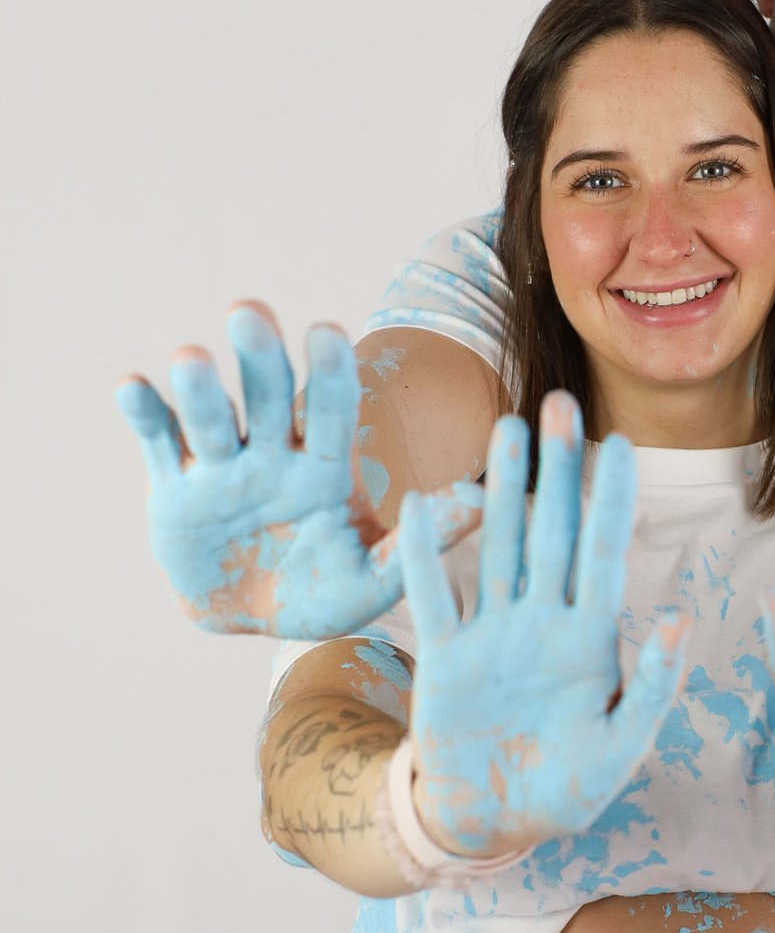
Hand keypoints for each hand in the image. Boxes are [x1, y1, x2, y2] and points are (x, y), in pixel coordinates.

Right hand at [116, 303, 482, 636]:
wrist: (254, 620)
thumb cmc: (321, 594)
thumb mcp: (374, 579)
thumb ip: (420, 544)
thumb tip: (485, 502)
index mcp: (322, 466)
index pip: (329, 409)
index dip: (326, 373)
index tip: (326, 332)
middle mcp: (271, 454)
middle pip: (266, 396)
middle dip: (258, 357)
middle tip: (248, 312)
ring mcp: (221, 468)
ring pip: (212, 417)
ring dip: (200, 387)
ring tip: (191, 358)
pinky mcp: (174, 488)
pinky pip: (159, 445)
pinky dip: (144, 413)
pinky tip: (131, 387)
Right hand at [401, 391, 689, 857]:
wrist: (492, 822)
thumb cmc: (567, 789)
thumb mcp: (623, 746)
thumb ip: (652, 685)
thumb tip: (681, 619)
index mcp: (591, 641)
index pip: (604, 555)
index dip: (611, 501)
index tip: (620, 444)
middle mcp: (542, 623)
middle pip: (552, 531)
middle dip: (556, 469)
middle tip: (559, 402)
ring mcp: (493, 633)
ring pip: (499, 545)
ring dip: (501, 489)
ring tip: (507, 427)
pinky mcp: (447, 655)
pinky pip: (435, 595)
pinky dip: (426, 553)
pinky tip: (423, 502)